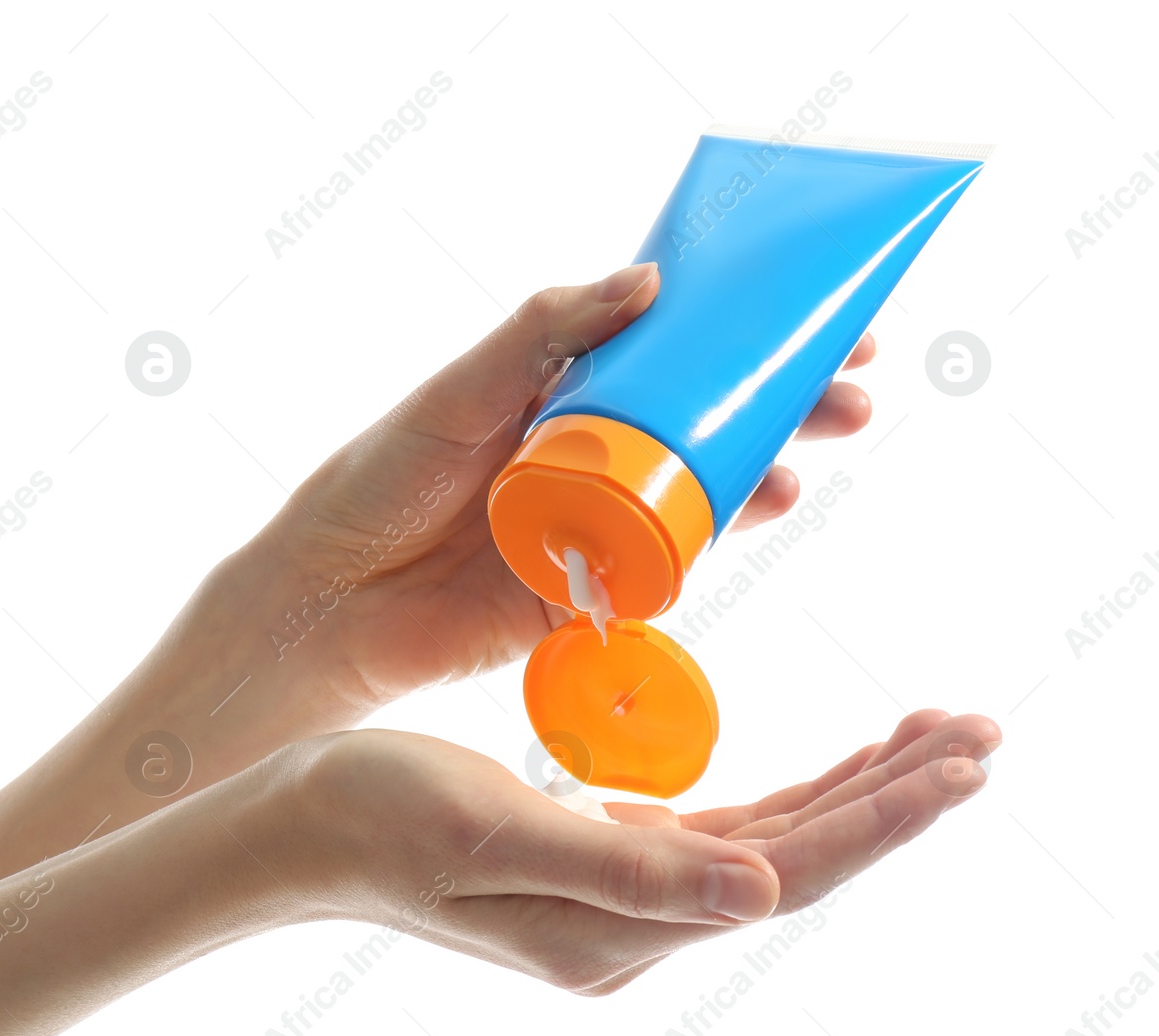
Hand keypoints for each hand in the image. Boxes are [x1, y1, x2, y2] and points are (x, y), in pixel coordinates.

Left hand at [238, 262, 874, 722]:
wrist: (334, 600)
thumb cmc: (381, 481)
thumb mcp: (458, 391)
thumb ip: (541, 334)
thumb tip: (648, 282)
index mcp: (556, 390)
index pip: (668, 348)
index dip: (741, 329)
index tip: (815, 311)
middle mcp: (589, 449)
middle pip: (706, 413)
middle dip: (784, 393)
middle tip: (852, 377)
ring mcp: (600, 515)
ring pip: (707, 479)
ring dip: (774, 454)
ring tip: (828, 433)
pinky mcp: (599, 582)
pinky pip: (679, 551)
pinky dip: (729, 525)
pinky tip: (770, 497)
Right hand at [273, 709, 993, 993]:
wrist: (289, 827)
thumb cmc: (372, 817)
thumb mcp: (492, 832)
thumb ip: (629, 868)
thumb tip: (764, 888)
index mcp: (614, 929)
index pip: (783, 871)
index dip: (878, 816)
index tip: (959, 757)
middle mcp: (630, 927)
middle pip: (796, 858)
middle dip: (891, 796)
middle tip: (978, 731)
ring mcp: (615, 900)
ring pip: (770, 842)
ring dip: (853, 791)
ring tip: (930, 739)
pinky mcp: (596, 860)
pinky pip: (722, 830)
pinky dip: (790, 794)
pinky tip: (830, 769)